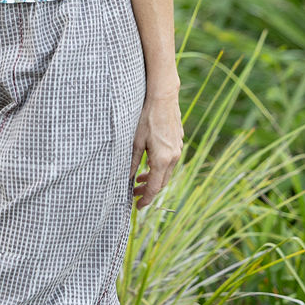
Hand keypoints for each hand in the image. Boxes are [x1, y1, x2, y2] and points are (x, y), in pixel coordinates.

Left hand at [129, 89, 182, 210]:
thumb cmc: (147, 118)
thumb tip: (127, 178)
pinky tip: (149, 163)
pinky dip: (159, 168)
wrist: (163, 98)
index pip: (155, 187)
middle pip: (162, 182)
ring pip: (167, 172)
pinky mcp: (178, 143)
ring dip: (154, 178)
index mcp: (163, 159)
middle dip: (149, 190)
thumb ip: (133, 162)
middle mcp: (173, 157)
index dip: (146, 199)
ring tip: (140, 179)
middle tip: (135, 193)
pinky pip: (170, 162)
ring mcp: (178, 150)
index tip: (138, 206)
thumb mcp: (135, 141)